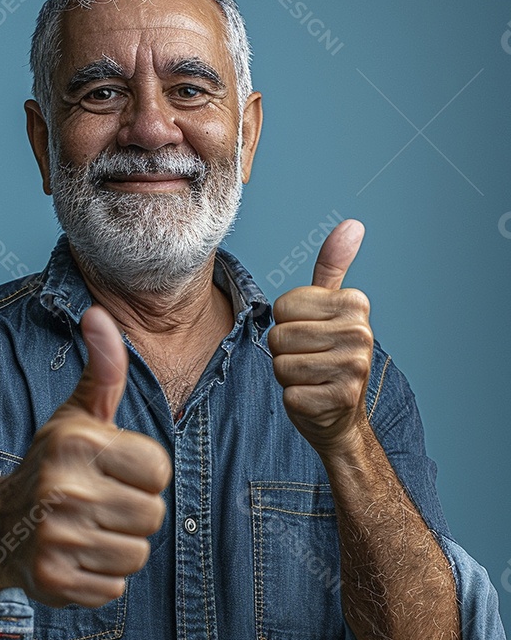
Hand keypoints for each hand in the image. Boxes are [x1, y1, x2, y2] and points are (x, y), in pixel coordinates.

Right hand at [0, 305, 171, 606]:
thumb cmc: (52, 464)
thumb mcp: (76, 415)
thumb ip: (103, 369)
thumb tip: (99, 313)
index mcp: (77, 443)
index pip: (159, 470)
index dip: (142, 473)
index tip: (112, 471)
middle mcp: (62, 489)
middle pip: (152, 515)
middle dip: (132, 512)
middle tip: (97, 503)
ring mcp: (54, 538)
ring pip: (136, 554)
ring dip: (118, 545)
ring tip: (86, 529)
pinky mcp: (52, 582)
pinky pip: (113, 586)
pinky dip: (100, 578)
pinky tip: (74, 557)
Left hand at [268, 219, 373, 455]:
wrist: (341, 415)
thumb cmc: (327, 356)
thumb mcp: (329, 308)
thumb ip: (333, 266)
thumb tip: (352, 224)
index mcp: (355, 304)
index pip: (283, 306)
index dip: (286, 323)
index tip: (310, 334)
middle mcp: (360, 333)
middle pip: (279, 335)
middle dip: (284, 351)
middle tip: (309, 360)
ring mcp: (353, 368)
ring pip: (281, 363)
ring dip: (287, 375)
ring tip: (311, 378)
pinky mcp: (340, 399)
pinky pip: (289, 393)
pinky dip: (294, 399)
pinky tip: (314, 398)